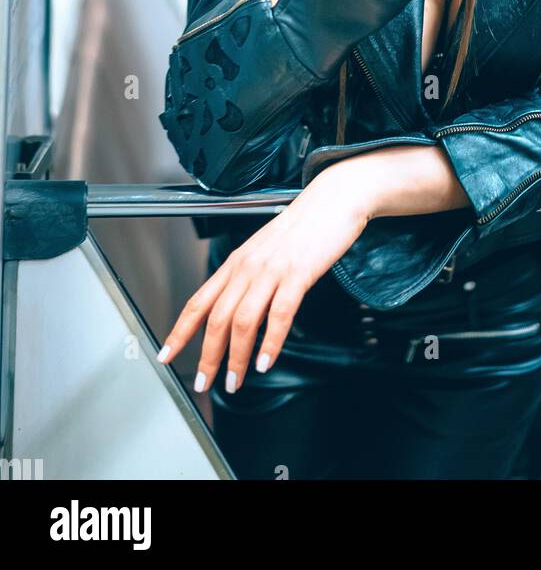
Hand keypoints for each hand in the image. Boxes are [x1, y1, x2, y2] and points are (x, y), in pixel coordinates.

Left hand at [156, 168, 370, 392]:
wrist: (332, 200)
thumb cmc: (302, 227)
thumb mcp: (265, 251)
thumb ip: (249, 278)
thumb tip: (236, 313)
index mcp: (236, 262)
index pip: (198, 301)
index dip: (179, 331)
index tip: (166, 355)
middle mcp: (248, 267)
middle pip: (217, 318)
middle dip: (207, 357)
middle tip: (204, 384)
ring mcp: (272, 270)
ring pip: (243, 321)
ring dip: (236, 358)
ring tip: (234, 382)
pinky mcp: (297, 273)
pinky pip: (279, 314)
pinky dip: (270, 343)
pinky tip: (265, 362)